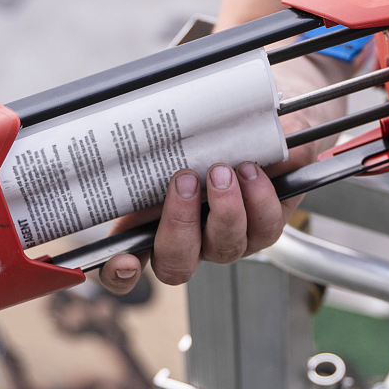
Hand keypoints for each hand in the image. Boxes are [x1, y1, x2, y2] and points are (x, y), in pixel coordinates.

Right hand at [95, 53, 346, 293]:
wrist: (268, 113)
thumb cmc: (216, 125)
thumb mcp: (184, 131)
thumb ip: (162, 138)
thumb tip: (143, 124)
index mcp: (156, 222)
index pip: (127, 265)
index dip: (119, 275)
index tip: (123, 260)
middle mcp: (193, 240)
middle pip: (175, 265)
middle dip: (179, 225)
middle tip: (185, 182)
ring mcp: (230, 238)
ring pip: (224, 248)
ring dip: (224, 209)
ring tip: (224, 170)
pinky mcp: (267, 227)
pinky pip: (264, 228)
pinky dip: (259, 198)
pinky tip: (253, 171)